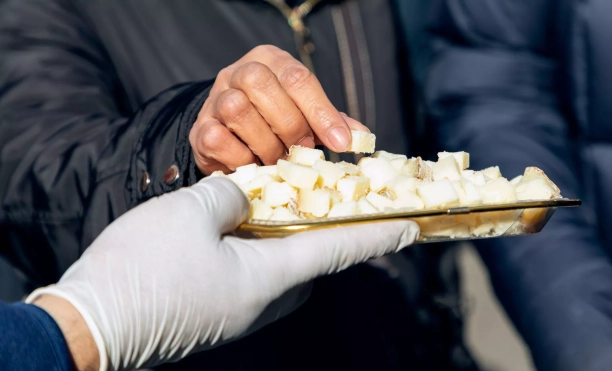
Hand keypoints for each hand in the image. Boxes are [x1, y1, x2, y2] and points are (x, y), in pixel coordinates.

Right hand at [27, 177, 418, 369]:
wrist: (87, 326)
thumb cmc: (144, 269)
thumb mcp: (190, 212)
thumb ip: (229, 197)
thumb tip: (240, 199)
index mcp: (268, 278)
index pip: (337, 250)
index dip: (377, 235)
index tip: (412, 228)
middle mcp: (261, 302)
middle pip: (310, 264)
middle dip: (326, 235)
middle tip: (329, 206)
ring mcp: (236, 314)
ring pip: (278, 272)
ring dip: (284, 243)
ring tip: (277, 211)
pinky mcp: (212, 316)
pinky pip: (249, 279)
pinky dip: (254, 253)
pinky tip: (234, 232)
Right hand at [190, 44, 368, 174]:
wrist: (229, 131)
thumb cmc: (273, 120)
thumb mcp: (304, 113)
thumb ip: (329, 121)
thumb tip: (359, 136)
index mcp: (269, 60)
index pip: (297, 77)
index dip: (322, 112)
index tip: (341, 143)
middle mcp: (238, 72)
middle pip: (261, 84)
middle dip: (289, 124)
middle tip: (302, 149)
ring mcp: (215, 99)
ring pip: (237, 109)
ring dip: (266, 143)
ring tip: (278, 160)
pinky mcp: (200, 129)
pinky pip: (218, 139)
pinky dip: (241, 158)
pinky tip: (254, 165)